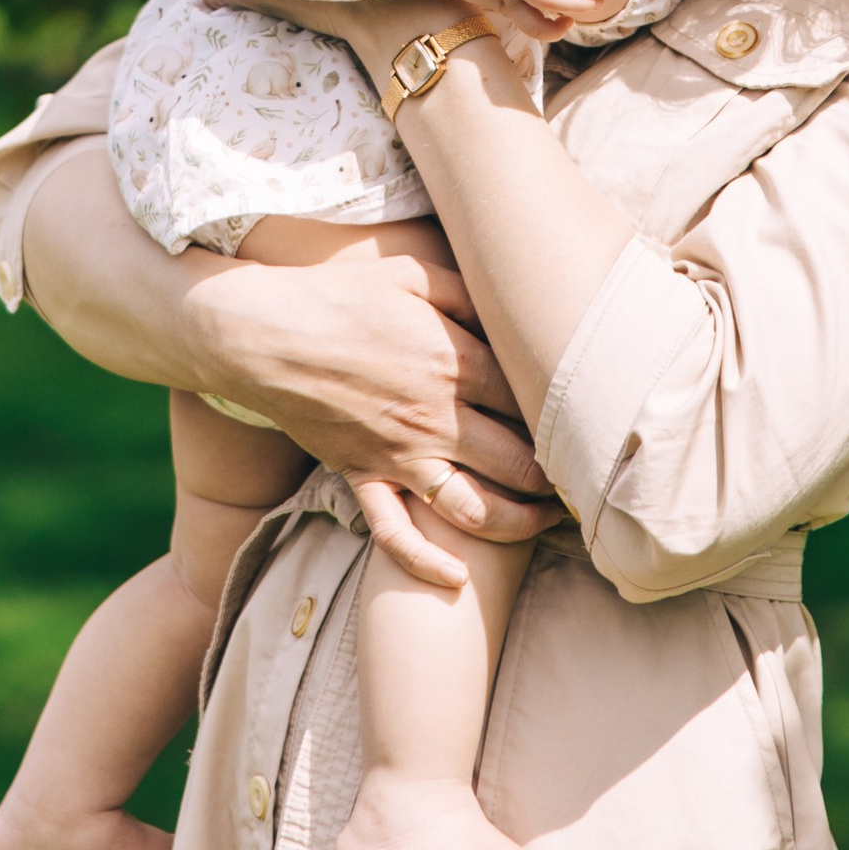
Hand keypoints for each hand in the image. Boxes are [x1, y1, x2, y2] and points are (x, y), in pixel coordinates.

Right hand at [193, 223, 555, 554]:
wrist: (264, 332)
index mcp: (452, 362)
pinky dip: (428, 565)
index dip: (562, 413)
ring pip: (472, 508)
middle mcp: (434, 417)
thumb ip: (464, 289)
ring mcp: (397, 454)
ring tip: (542, 524)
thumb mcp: (410, 270)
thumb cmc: (338, 292)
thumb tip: (504, 301)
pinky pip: (396, 535)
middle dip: (552, 476)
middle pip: (514, 461)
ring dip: (514, 523)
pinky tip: (457, 579)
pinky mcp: (360, 476)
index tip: (585, 421)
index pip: (527, 399)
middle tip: (578, 481)